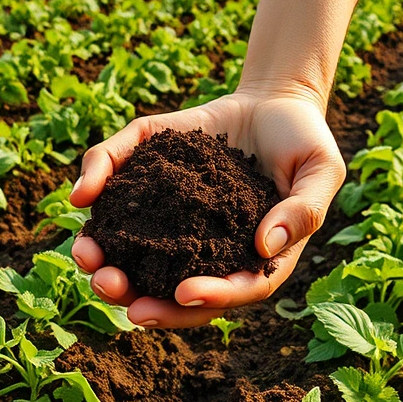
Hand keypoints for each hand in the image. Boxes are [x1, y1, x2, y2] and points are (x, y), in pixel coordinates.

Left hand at [70, 84, 345, 328]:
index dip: (206, 299)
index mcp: (251, 260)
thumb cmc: (304, 143)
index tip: (181, 293)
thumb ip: (304, 209)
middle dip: (139, 295)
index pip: (229, 292)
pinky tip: (82, 197)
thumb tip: (264, 246)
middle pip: (173, 291)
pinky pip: (123, 201)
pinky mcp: (155, 189)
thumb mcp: (320, 170)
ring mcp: (177, 224)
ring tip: (85, 256)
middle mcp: (208, 252)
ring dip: (106, 263)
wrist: (273, 103)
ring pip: (138, 259)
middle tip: (109, 287)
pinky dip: (100, 198)